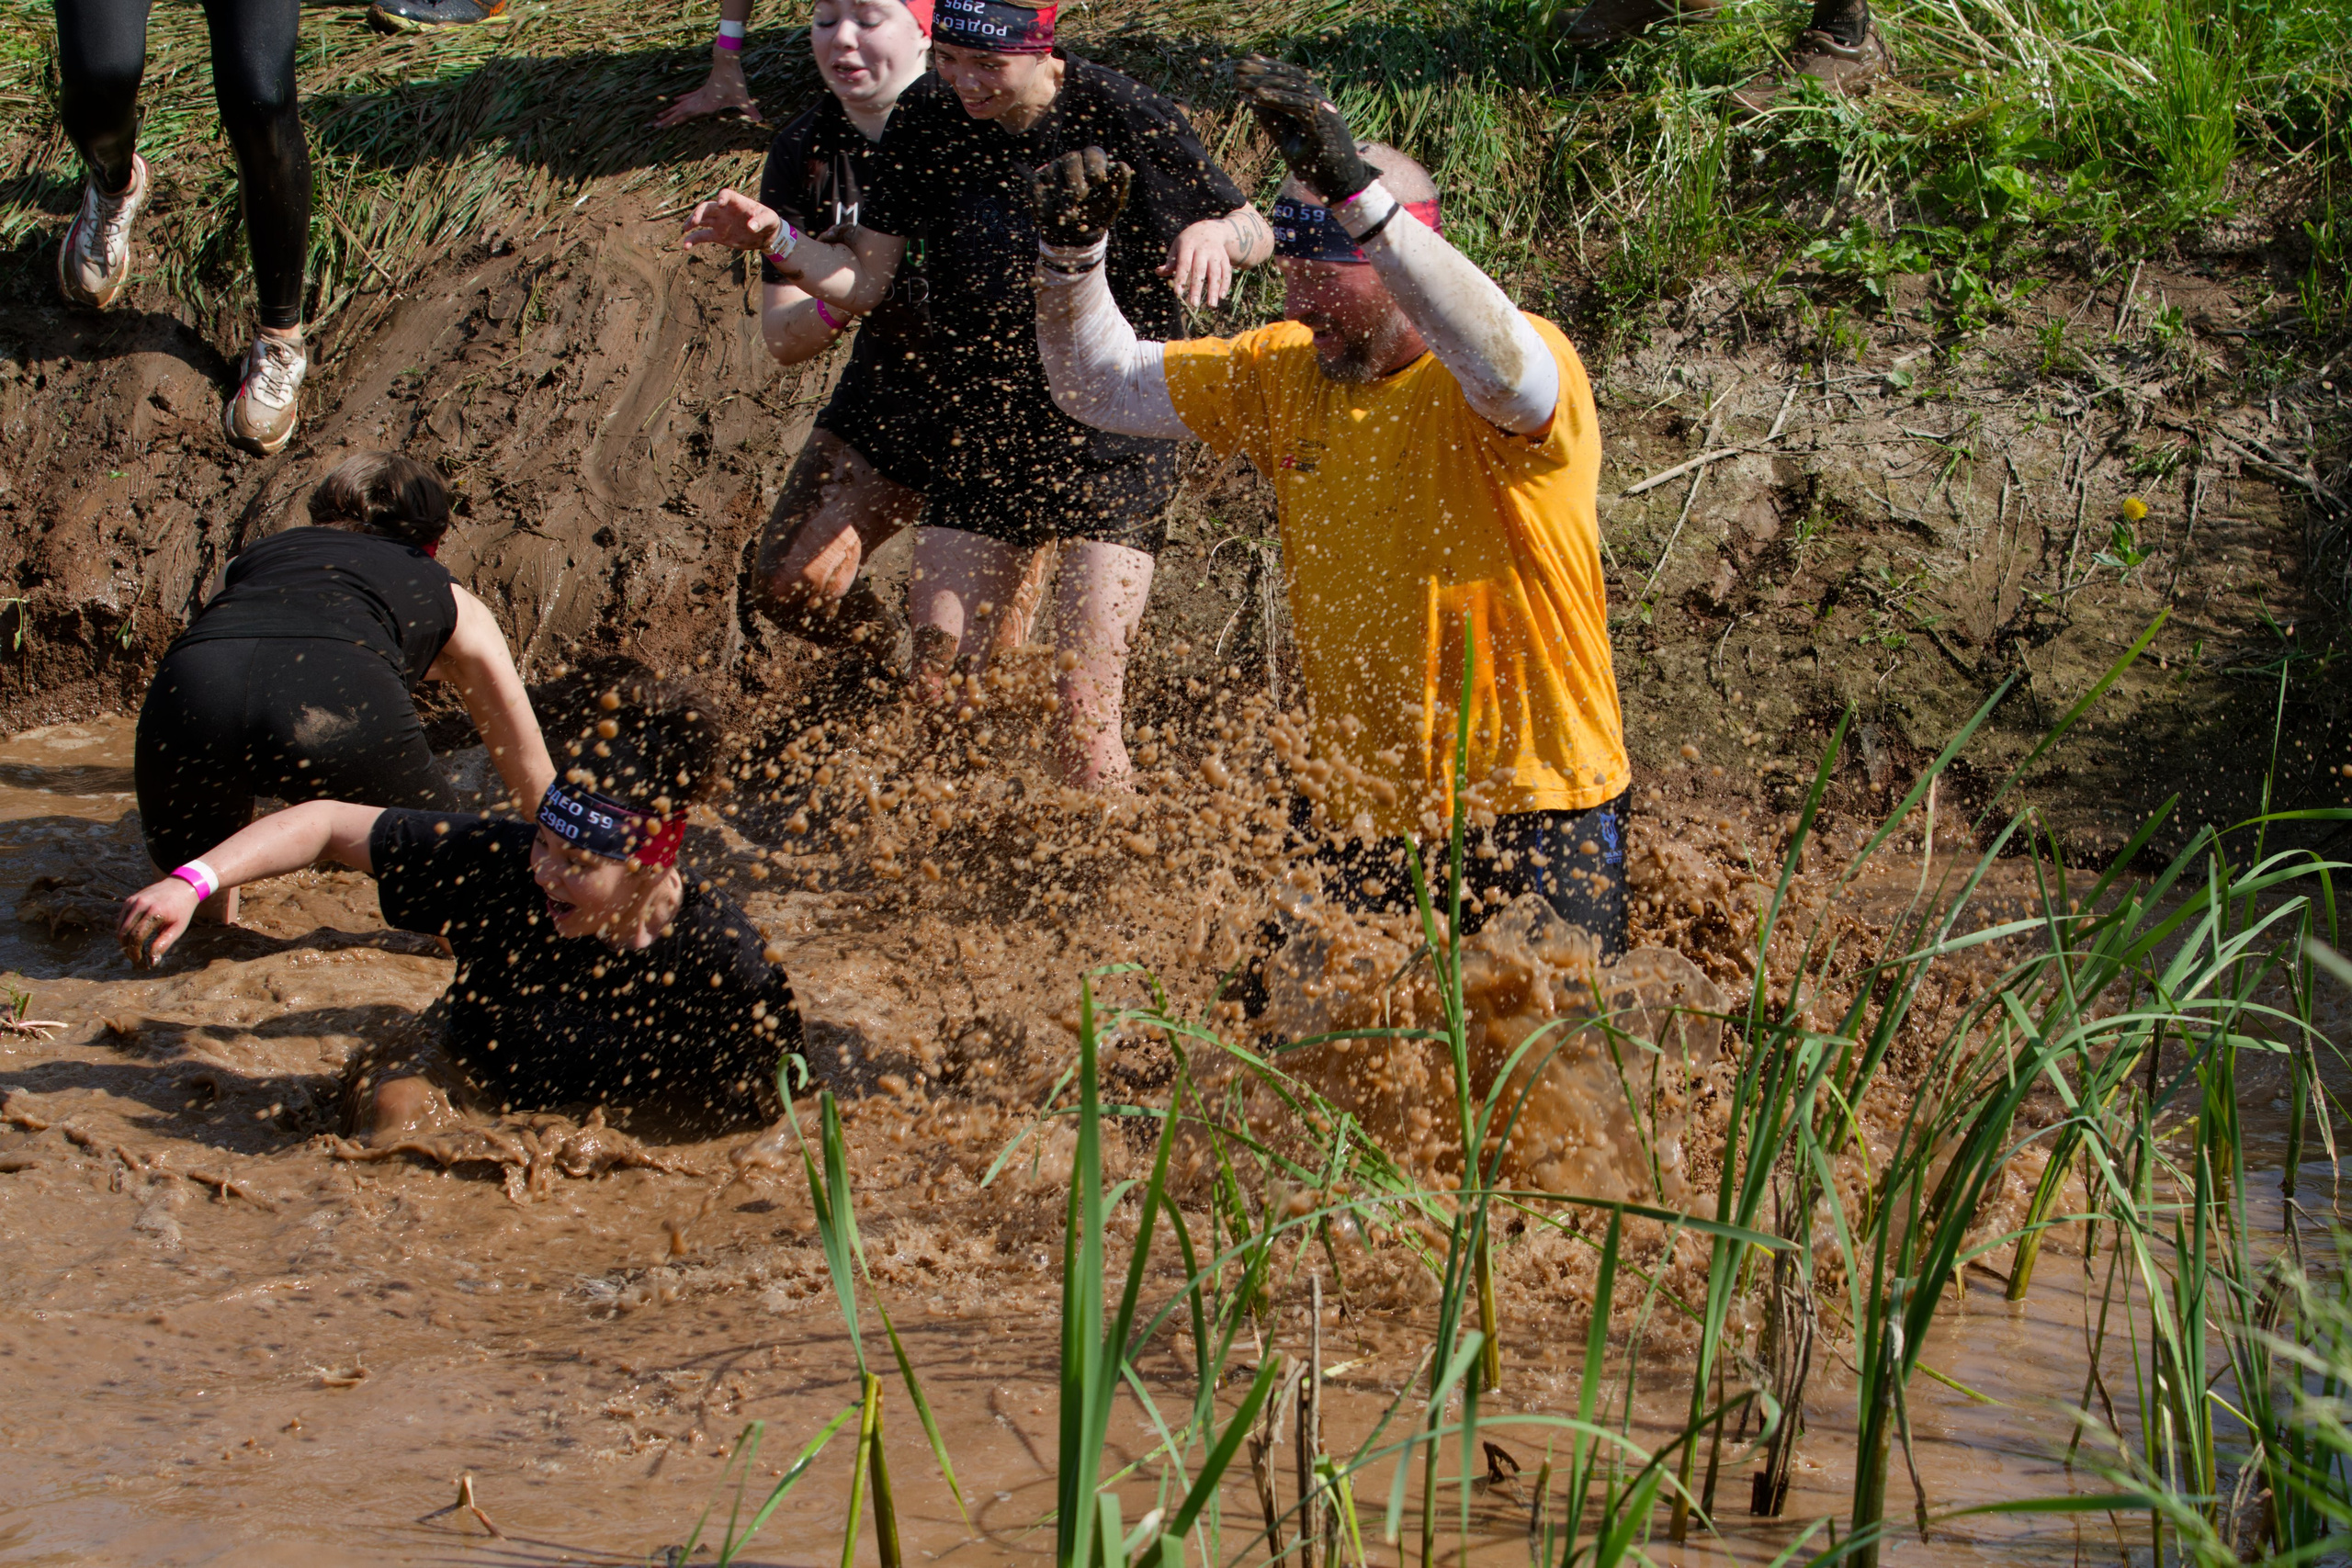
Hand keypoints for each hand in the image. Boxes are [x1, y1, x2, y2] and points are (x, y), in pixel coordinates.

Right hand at [118, 877, 201, 966]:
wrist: (181, 886)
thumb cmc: (182, 910)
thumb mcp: (178, 928)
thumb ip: (164, 943)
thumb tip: (152, 961)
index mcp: (155, 912)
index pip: (137, 937)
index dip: (136, 953)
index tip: (142, 964)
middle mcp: (140, 905)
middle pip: (125, 934)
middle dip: (128, 951)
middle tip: (137, 961)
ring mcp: (132, 901)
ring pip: (120, 928)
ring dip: (124, 943)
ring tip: (136, 953)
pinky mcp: (129, 900)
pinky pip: (121, 921)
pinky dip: (124, 933)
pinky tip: (134, 941)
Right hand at [655, 59, 763, 127]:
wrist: (726, 60)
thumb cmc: (734, 79)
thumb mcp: (743, 98)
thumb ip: (750, 110)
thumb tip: (761, 119)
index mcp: (705, 105)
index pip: (686, 115)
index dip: (673, 121)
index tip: (661, 126)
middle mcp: (700, 100)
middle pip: (679, 111)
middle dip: (667, 119)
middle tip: (653, 125)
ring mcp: (700, 94)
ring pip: (681, 104)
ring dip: (670, 111)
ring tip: (659, 116)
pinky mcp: (703, 89)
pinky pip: (689, 97)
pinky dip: (681, 100)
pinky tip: (674, 102)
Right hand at [683, 188, 784, 253]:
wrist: (765, 235)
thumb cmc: (768, 222)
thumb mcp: (769, 220)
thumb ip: (761, 221)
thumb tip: (751, 227)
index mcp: (736, 202)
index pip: (725, 195)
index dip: (722, 197)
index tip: (721, 204)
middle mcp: (724, 210)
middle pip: (707, 207)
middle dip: (699, 212)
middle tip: (695, 220)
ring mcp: (719, 222)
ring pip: (701, 219)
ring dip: (691, 222)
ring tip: (685, 229)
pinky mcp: (718, 235)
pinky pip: (702, 235)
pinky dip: (693, 240)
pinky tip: (685, 246)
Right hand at [1028, 147, 1132, 247]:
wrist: (1074, 236)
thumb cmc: (1096, 213)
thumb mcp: (1112, 202)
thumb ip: (1119, 185)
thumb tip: (1121, 167)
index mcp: (1092, 162)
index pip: (1093, 154)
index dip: (1095, 166)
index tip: (1096, 181)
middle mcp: (1071, 161)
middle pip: (1070, 159)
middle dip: (1076, 180)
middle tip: (1081, 197)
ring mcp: (1051, 171)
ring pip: (1053, 175)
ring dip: (1064, 199)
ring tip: (1072, 215)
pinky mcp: (1035, 184)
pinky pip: (1038, 190)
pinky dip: (1048, 206)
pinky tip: (1055, 215)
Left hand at [1160, 219, 1235, 307]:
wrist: (1211, 229)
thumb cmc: (1188, 242)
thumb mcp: (1177, 246)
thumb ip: (1170, 261)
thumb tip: (1159, 272)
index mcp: (1188, 245)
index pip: (1184, 263)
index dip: (1181, 278)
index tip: (1177, 293)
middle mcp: (1203, 249)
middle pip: (1200, 270)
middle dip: (1197, 288)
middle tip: (1193, 304)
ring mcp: (1215, 253)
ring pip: (1215, 272)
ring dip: (1214, 289)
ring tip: (1211, 305)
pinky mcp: (1225, 258)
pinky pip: (1226, 272)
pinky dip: (1225, 284)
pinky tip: (1221, 297)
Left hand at [1232, 56, 1371, 204]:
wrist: (1341, 185)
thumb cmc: (1315, 164)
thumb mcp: (1287, 139)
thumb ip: (1272, 120)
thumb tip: (1251, 101)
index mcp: (1314, 103)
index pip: (1292, 77)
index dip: (1271, 67)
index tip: (1248, 61)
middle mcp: (1321, 102)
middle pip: (1292, 77)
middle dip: (1264, 71)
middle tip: (1240, 66)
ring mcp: (1325, 111)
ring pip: (1294, 88)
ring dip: (1266, 83)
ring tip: (1243, 82)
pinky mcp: (1325, 124)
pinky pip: (1298, 106)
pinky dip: (1278, 99)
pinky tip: (1258, 96)